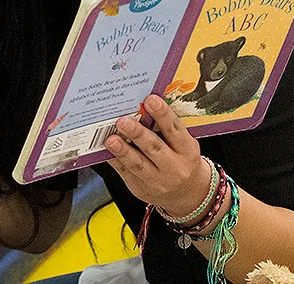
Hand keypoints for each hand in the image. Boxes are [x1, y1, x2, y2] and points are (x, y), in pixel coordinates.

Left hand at [105, 95, 212, 218]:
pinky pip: (125, 173)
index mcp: (187, 150)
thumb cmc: (181, 160)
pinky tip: (106, 150)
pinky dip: (115, 160)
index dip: (163, 114)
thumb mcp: (183, 145)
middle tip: (123, 121)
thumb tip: (143, 106)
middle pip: (154, 148)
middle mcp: (175, 167)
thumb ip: (166, 129)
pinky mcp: (141, 188)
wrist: (185, 193)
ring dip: (123, 151)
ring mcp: (158, 181)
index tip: (151, 100)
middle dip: (138, 133)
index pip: (175, 130)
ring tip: (111, 139)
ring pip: (138, 164)